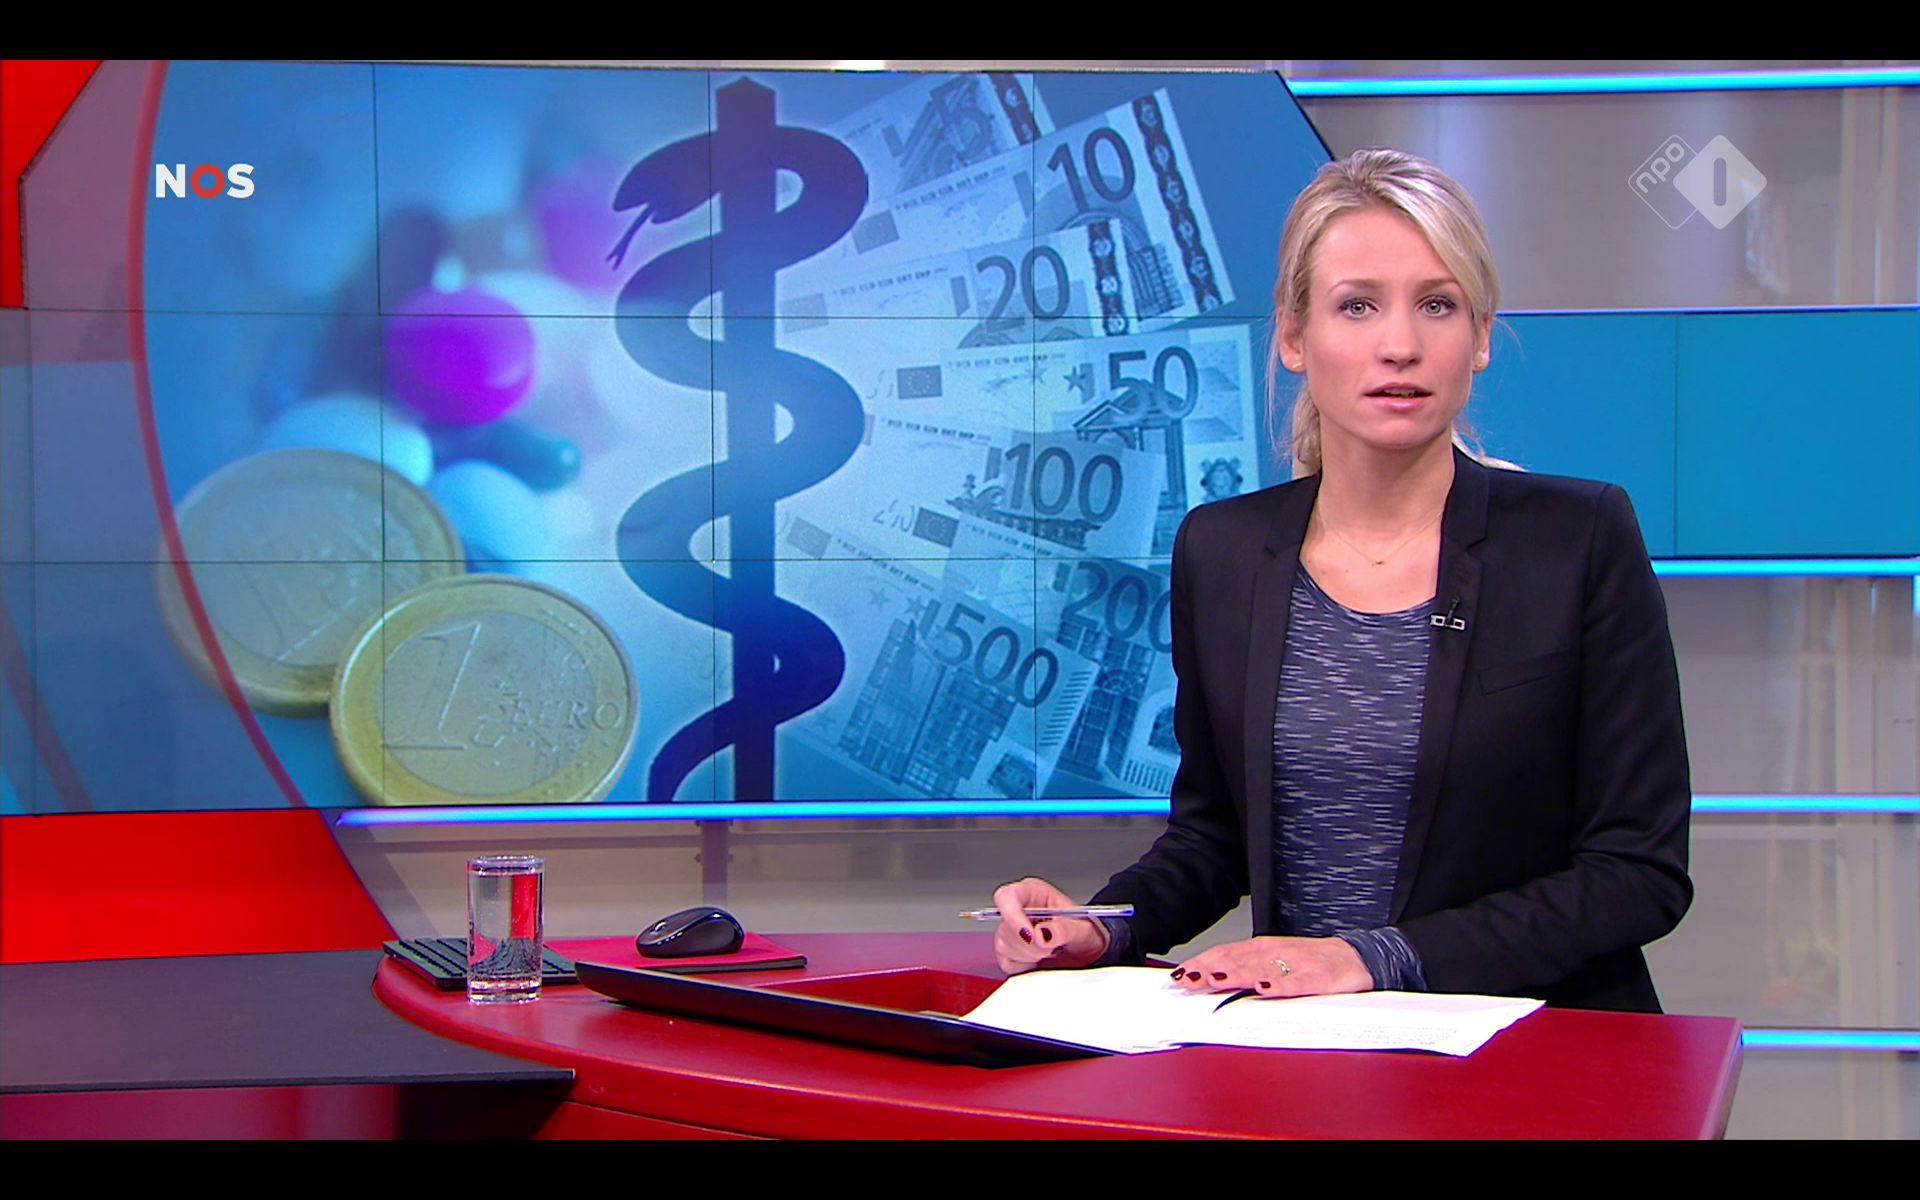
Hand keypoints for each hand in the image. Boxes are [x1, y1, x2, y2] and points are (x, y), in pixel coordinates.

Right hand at [992, 877, 1111, 975]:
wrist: (1088, 953)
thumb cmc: (1084, 933)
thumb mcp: (1083, 929)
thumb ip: (1064, 929)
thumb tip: (1042, 933)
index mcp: (1033, 893)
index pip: (1007, 897)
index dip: (1013, 916)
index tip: (1031, 936)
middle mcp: (1019, 909)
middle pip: (1005, 927)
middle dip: (1030, 944)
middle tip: (1053, 947)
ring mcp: (1011, 931)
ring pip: (1004, 946)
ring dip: (1030, 955)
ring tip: (1050, 951)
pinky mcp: (1009, 952)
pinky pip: (1006, 963)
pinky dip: (1025, 966)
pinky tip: (1040, 960)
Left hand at [1168, 936, 1373, 998]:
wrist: (1357, 957)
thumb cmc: (1310, 962)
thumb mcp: (1274, 962)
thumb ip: (1245, 970)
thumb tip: (1209, 979)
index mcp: (1263, 948)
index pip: (1225, 953)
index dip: (1202, 962)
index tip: (1179, 973)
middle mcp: (1276, 953)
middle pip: (1239, 961)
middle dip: (1211, 970)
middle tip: (1189, 979)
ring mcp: (1297, 964)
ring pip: (1263, 969)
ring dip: (1237, 975)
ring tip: (1216, 981)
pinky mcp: (1319, 978)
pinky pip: (1297, 983)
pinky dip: (1280, 985)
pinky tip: (1265, 989)